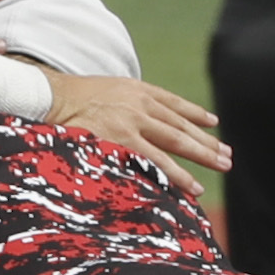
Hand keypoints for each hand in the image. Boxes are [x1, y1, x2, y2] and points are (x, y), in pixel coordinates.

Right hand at [47, 70, 230, 175]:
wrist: (47, 98)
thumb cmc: (72, 99)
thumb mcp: (107, 90)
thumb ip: (129, 101)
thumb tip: (144, 117)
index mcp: (137, 91)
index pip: (175, 105)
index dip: (196, 115)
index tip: (214, 124)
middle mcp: (140, 106)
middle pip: (181, 128)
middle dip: (207, 143)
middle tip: (227, 158)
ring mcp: (131, 124)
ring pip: (173, 145)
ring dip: (199, 160)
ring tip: (218, 171)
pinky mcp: (119, 143)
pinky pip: (153, 163)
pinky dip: (172, 175)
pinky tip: (187, 185)